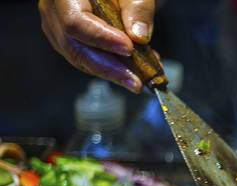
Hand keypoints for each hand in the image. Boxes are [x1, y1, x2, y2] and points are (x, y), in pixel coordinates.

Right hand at [39, 0, 154, 92]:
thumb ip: (138, 9)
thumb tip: (139, 37)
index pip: (75, 21)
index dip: (101, 38)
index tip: (128, 49)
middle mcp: (53, 10)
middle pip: (74, 46)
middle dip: (108, 68)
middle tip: (136, 81)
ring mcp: (57, 28)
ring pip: (79, 59)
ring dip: (112, 72)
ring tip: (139, 78)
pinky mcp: (68, 42)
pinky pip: (85, 61)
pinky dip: (111, 68)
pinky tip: (133, 71)